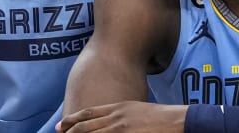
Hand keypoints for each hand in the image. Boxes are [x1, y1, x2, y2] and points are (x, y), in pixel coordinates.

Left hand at [57, 101, 186, 132]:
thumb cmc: (159, 116)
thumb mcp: (136, 110)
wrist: (176, 120)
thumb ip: (121, 115)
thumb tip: (109, 123)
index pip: (88, 113)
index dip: (72, 119)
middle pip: (85, 126)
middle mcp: (116, 117)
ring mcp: (120, 129)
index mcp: (118, 108)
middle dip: (69, 132)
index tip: (61, 125)